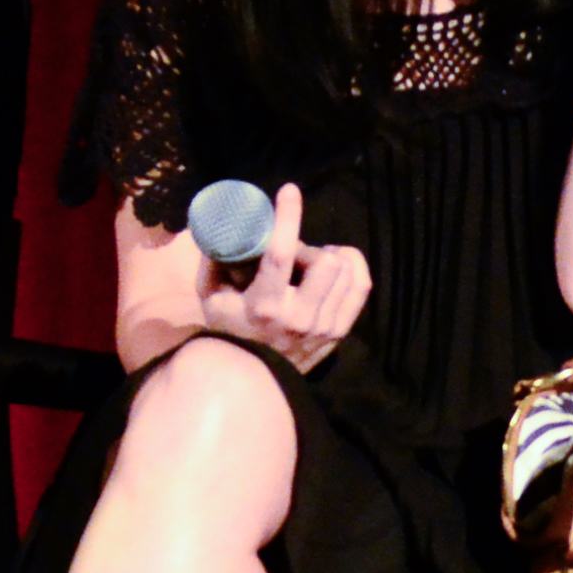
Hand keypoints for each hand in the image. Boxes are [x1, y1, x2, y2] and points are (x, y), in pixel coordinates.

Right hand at [198, 184, 372, 371]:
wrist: (251, 380)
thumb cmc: (228, 332)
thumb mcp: (211, 298)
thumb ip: (214, 261)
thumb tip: (221, 225)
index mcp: (264, 305)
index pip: (281, 255)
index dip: (287, 218)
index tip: (289, 191)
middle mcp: (299, 317)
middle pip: (325, 263)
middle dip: (311, 250)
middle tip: (296, 256)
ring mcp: (323, 327)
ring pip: (347, 273)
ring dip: (332, 258)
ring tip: (315, 262)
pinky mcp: (338, 333)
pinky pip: (361, 288)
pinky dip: (353, 269)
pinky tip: (337, 268)